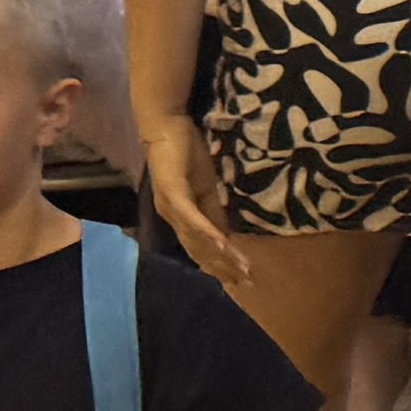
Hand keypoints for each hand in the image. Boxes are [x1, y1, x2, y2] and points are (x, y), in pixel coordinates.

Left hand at [141, 113, 250, 288]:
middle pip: (199, 251)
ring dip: (221, 257)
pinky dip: (209, 235)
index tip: (240, 278)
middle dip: (223, 268)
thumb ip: (213, 210)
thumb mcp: (206, 187)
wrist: (165, 127)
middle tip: (246, 283)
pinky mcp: (174, 194)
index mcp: (180, 216)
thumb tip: (227, 234)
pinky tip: (225, 245)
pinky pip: (193, 220)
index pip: (200, 248)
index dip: (219, 264)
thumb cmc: (184, 153)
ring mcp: (172, 207)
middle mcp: (173, 217)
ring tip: (242, 269)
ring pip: (197, 240)